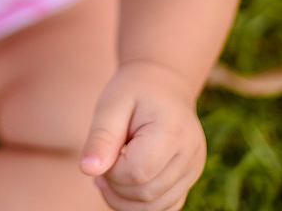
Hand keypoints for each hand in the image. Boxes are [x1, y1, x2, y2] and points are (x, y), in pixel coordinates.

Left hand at [79, 61, 205, 209]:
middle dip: (116, 186)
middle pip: (147, 194)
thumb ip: (101, 137)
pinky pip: (164, 208)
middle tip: (102, 161)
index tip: (103, 151)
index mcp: (173, 131)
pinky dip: (140, 203)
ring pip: (156, 207)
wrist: (162, 83)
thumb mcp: (112, 104)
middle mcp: (191, 155)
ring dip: (125, 200)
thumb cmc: (133, 91)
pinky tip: (125, 180)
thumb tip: (87, 169)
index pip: (138, 172)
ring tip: (110, 172)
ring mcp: (194, 170)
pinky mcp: (189, 180)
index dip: (112, 170)